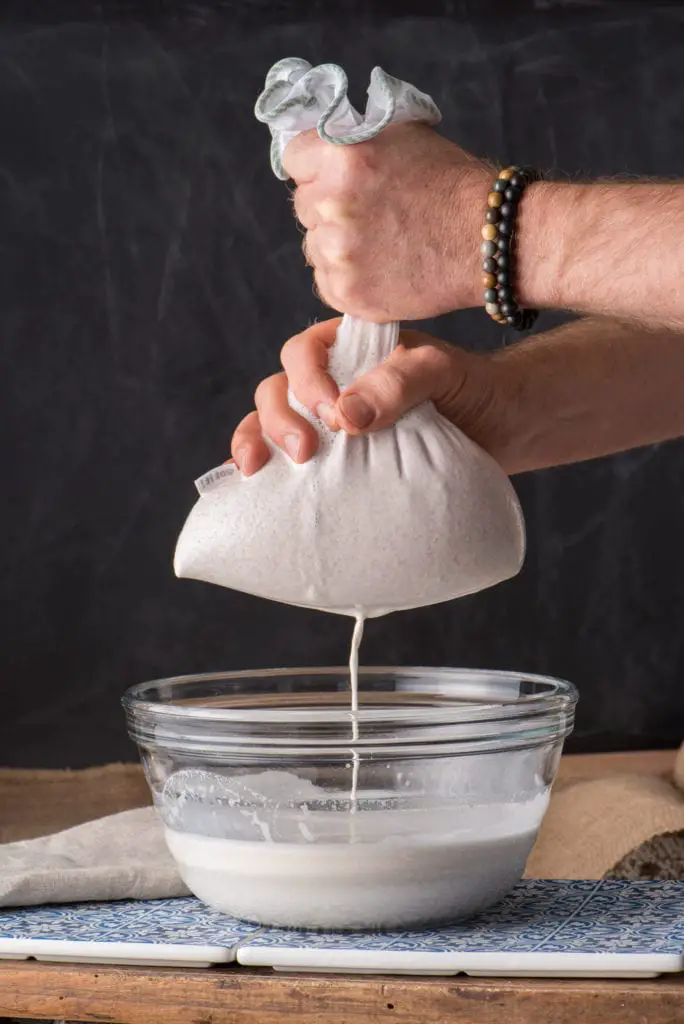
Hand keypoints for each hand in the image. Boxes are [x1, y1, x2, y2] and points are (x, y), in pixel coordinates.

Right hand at [230, 319, 513, 475]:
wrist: (506, 428)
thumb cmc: (476, 389)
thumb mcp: (442, 372)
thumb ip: (397, 383)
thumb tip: (344, 416)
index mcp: (351, 350)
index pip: (303, 354)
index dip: (306, 382)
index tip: (333, 415)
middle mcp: (334, 384)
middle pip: (278, 391)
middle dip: (278, 419)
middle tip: (304, 452)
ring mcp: (333, 426)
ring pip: (274, 424)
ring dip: (260, 442)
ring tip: (258, 471)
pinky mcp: (340, 463)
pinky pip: (291, 463)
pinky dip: (268, 474)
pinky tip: (255, 489)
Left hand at [284, 124, 490, 320]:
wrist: (487, 240)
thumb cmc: (453, 184)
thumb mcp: (403, 135)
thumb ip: (355, 139)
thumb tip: (323, 145)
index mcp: (341, 157)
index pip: (294, 158)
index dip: (314, 166)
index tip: (332, 176)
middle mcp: (332, 204)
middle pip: (303, 205)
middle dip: (328, 207)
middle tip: (369, 213)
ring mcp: (337, 253)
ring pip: (314, 246)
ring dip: (336, 246)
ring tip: (380, 244)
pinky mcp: (346, 292)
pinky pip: (326, 282)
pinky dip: (347, 279)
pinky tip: (380, 269)